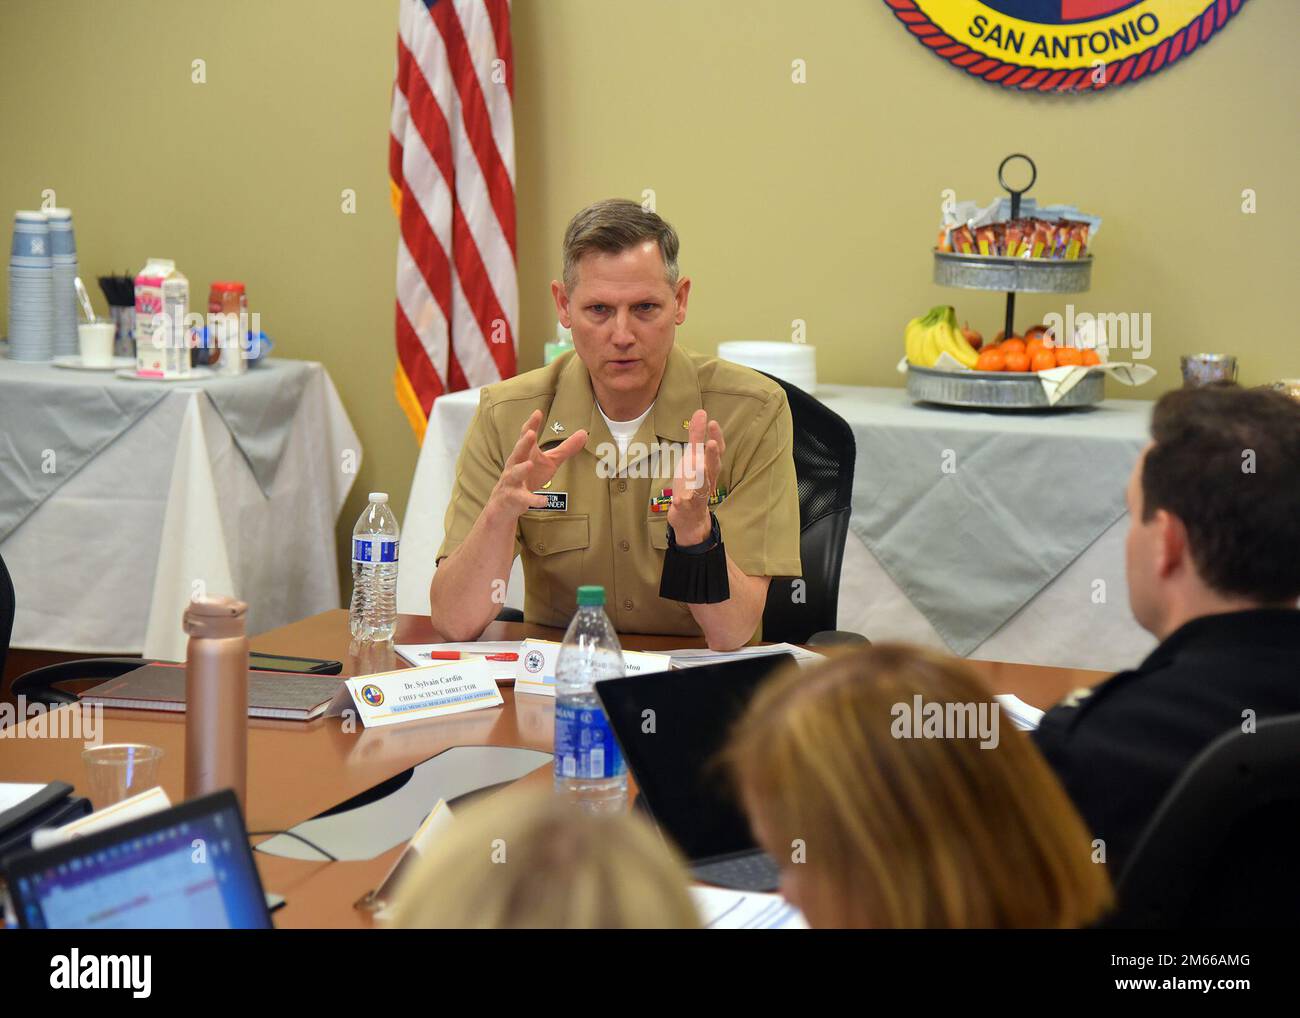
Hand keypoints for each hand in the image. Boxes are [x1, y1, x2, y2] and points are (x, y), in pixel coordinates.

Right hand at [489, 410, 587, 519]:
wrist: (506, 504)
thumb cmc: (529, 478)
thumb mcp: (549, 462)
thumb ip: (565, 448)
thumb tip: (584, 433)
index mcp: (524, 453)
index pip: (526, 436)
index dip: (531, 424)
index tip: (537, 413)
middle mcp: (515, 464)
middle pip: (518, 451)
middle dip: (524, 443)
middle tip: (531, 433)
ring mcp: (512, 481)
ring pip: (515, 473)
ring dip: (521, 469)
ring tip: (529, 464)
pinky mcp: (515, 498)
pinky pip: (524, 499)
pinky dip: (533, 500)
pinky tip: (544, 501)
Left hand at [667, 408, 723, 545]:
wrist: (690, 517)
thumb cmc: (693, 484)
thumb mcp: (694, 458)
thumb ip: (696, 436)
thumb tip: (701, 411)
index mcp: (709, 468)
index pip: (716, 451)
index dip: (716, 437)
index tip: (712, 422)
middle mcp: (707, 481)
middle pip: (712, 468)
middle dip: (712, 456)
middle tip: (711, 443)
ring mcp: (698, 496)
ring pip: (702, 487)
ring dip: (701, 477)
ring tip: (698, 466)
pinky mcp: (687, 509)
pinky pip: (686, 506)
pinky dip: (682, 503)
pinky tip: (678, 499)